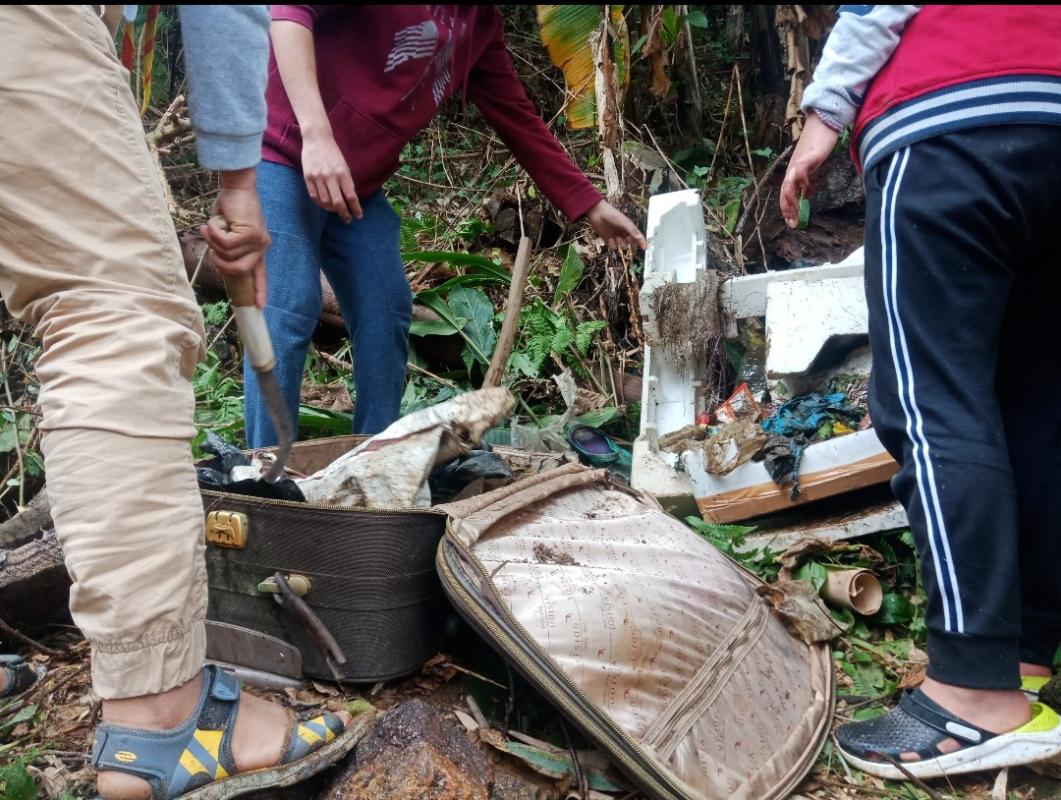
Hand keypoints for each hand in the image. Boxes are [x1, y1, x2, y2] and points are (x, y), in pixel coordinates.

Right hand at [201, 168, 270, 307]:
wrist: (236, 187)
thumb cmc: (230, 208)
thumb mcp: (228, 232)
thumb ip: (226, 248)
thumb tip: (219, 262)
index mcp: (257, 249)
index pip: (260, 274)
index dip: (259, 290)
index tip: (260, 306)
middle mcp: (261, 247)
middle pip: (239, 270)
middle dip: (220, 263)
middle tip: (211, 249)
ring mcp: (258, 241)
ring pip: (228, 255)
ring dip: (213, 242)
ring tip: (211, 227)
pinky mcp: (251, 233)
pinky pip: (225, 243)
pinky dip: (213, 233)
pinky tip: (213, 222)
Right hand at [301, 127, 361, 221]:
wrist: (317, 139)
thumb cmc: (333, 154)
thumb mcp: (344, 166)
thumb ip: (347, 182)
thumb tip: (350, 199)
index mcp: (342, 173)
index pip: (351, 195)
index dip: (355, 208)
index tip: (359, 216)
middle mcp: (330, 176)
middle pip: (338, 202)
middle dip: (344, 213)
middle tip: (348, 219)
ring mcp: (318, 177)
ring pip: (325, 201)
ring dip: (331, 209)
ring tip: (336, 210)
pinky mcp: (308, 177)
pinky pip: (314, 196)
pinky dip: (320, 204)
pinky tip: (325, 205)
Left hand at [586, 200, 646, 250]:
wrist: (597, 213)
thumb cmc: (611, 214)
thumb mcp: (623, 222)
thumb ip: (632, 230)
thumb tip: (640, 238)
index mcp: (629, 227)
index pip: (638, 236)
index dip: (642, 242)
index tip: (645, 248)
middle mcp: (624, 233)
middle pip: (632, 243)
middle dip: (630, 243)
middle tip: (628, 239)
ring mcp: (617, 237)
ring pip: (623, 246)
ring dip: (621, 244)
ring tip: (617, 238)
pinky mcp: (609, 240)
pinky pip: (614, 247)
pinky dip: (612, 244)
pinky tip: (610, 238)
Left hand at [779, 111, 839, 228]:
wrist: (824, 123)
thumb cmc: (819, 145)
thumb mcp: (813, 167)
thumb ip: (808, 181)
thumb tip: (804, 196)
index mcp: (793, 173)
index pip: (785, 193)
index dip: (786, 208)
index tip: (791, 222)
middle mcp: (792, 169)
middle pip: (784, 192)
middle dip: (787, 209)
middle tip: (792, 224)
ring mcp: (798, 163)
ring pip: (788, 184)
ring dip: (790, 200)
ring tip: (795, 212)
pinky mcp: (807, 156)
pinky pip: (800, 170)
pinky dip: (801, 181)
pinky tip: (806, 190)